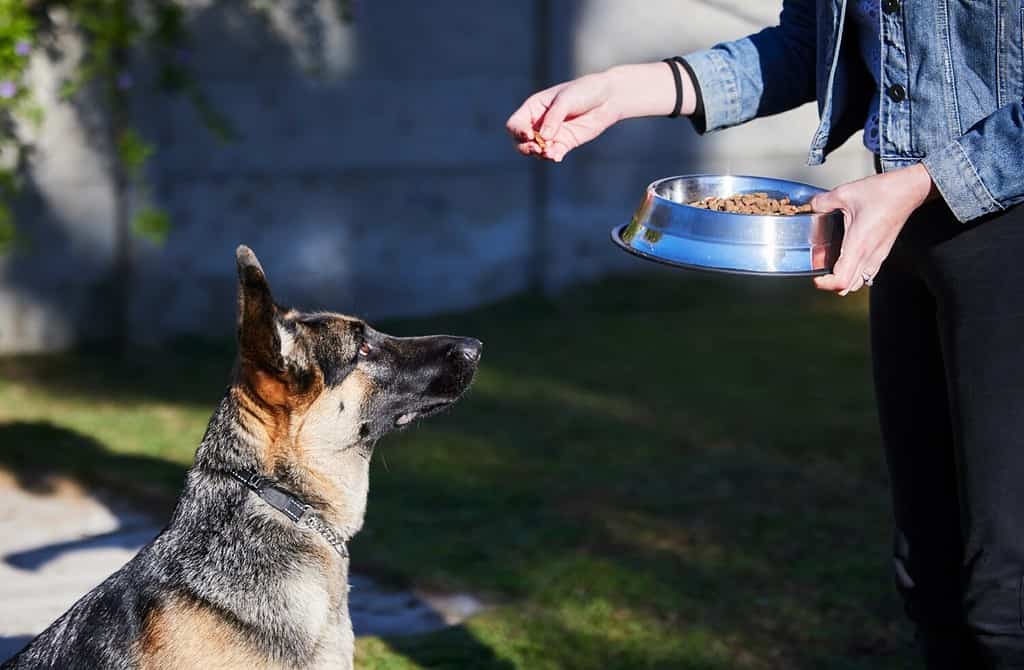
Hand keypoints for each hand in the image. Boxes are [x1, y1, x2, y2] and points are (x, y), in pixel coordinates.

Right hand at [506, 63, 688, 161]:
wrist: (608, 98)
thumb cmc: (584, 91)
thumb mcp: (566, 100)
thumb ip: (554, 118)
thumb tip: (544, 138)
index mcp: (534, 108)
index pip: (515, 123)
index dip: (517, 131)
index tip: (529, 134)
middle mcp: (539, 122)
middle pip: (520, 141)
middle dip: (525, 147)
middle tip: (537, 149)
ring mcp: (552, 134)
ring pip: (536, 151)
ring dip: (540, 154)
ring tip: (550, 154)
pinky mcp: (565, 143)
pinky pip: (553, 154)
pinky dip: (552, 157)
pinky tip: (556, 158)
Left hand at [810, 163, 936, 294]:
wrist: (909, 189)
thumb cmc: (885, 192)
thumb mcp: (845, 193)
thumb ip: (824, 201)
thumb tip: (813, 205)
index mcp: (858, 245)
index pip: (842, 280)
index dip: (826, 284)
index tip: (816, 278)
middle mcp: (870, 254)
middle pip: (849, 287)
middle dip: (832, 284)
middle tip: (821, 272)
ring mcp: (879, 255)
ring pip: (860, 281)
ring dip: (844, 279)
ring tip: (832, 266)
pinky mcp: (883, 252)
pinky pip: (868, 272)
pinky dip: (856, 272)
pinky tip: (847, 258)